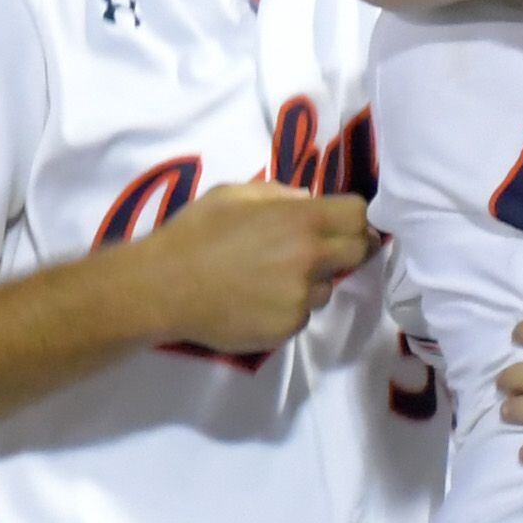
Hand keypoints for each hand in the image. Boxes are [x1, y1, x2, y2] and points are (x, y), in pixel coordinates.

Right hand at [128, 182, 374, 354]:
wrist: (164, 288)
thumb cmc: (194, 233)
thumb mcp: (233, 194)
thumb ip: (279, 194)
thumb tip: (309, 201)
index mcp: (301, 220)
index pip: (358, 214)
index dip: (354, 217)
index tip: (343, 222)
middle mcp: (310, 259)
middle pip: (359, 251)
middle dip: (348, 247)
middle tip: (322, 250)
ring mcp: (301, 298)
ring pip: (327, 287)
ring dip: (312, 281)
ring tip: (270, 278)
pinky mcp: (288, 327)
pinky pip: (302, 314)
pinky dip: (288, 307)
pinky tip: (257, 300)